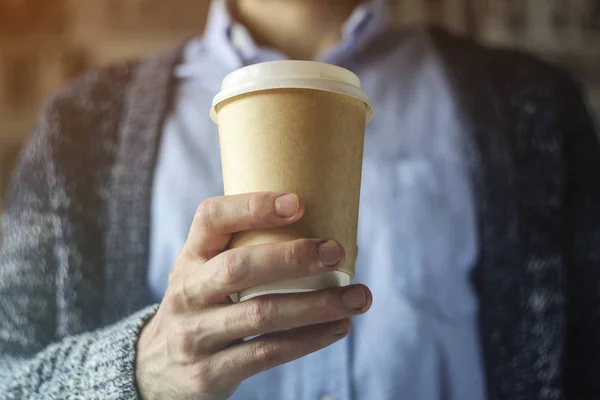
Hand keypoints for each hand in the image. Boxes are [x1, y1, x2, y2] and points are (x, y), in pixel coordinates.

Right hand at [136, 192, 371, 399]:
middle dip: (292, 258)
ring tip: (358, 297)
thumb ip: (242, 249)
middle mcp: (187, 292)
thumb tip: (318, 227)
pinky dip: (308, 340)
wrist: (156, 367)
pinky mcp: (210, 372)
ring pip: (261, 314)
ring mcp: (196, 334)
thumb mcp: (204, 271)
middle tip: (335, 252)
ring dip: (316, 305)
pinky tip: (337, 328)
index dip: (252, 207)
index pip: (210, 218)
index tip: (297, 202)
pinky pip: (267, 353)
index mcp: (190, 257)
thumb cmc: (202, 304)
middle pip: (238, 268)